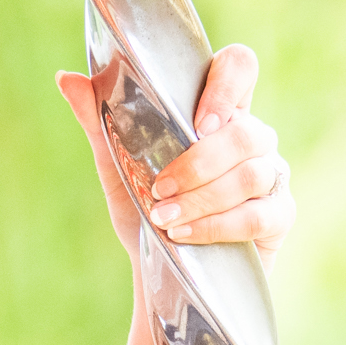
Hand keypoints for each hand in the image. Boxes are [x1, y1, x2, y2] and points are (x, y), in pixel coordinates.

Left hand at [57, 44, 291, 261]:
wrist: (161, 276)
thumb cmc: (145, 212)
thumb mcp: (118, 167)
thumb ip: (99, 122)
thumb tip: (66, 78)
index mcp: (217, 112)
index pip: (239, 68)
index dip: (227, 84)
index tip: (198, 122)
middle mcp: (251, 137)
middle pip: (245, 131)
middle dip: (198, 163)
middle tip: (159, 188)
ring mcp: (271, 175)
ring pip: (251, 174)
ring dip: (201, 198)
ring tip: (163, 218)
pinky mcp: (279, 216)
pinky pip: (257, 216)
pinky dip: (216, 226)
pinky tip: (184, 235)